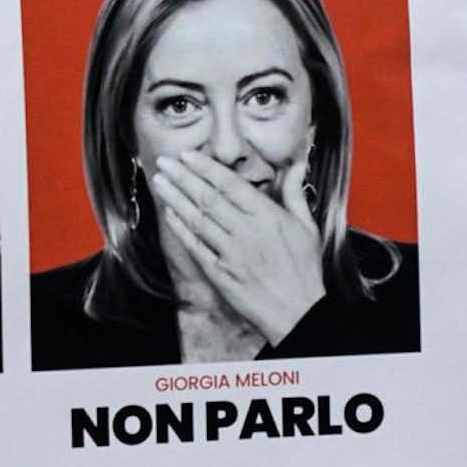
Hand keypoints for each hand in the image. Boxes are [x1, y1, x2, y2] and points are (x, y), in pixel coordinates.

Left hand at [147, 146, 325, 345]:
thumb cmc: (304, 268)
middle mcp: (246, 231)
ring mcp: (230, 252)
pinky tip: (168, 213)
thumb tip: (297, 164)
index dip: (205, 167)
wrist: (297, 311)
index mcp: (268, 216)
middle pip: (207, 198)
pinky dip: (180, 228)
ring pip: (197, 219)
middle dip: (182, 177)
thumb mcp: (307, 226)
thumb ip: (295, 194)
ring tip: (159, 182)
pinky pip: (195, 246)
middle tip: (163, 161)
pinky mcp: (219, 272)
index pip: (230, 184)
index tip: (187, 155)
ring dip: (175, 198)